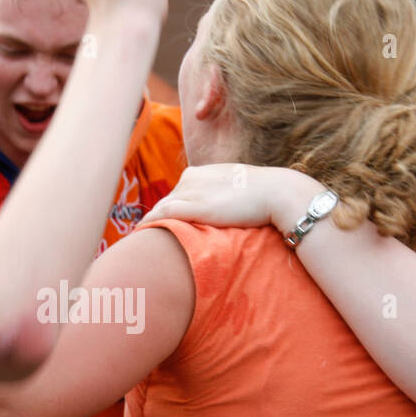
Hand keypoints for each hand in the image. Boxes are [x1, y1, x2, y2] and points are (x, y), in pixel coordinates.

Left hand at [141, 164, 325, 233]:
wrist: (277, 192)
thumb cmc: (266, 195)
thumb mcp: (240, 191)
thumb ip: (226, 199)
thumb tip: (227, 213)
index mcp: (201, 173)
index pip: (178, 194)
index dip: (170, 211)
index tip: (162, 226)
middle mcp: (191, 178)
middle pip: (166, 201)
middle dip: (157, 218)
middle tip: (144, 239)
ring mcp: (190, 191)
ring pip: (160, 208)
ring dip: (150, 224)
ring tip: (138, 243)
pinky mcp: (192, 206)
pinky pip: (161, 214)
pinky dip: (149, 224)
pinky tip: (140, 235)